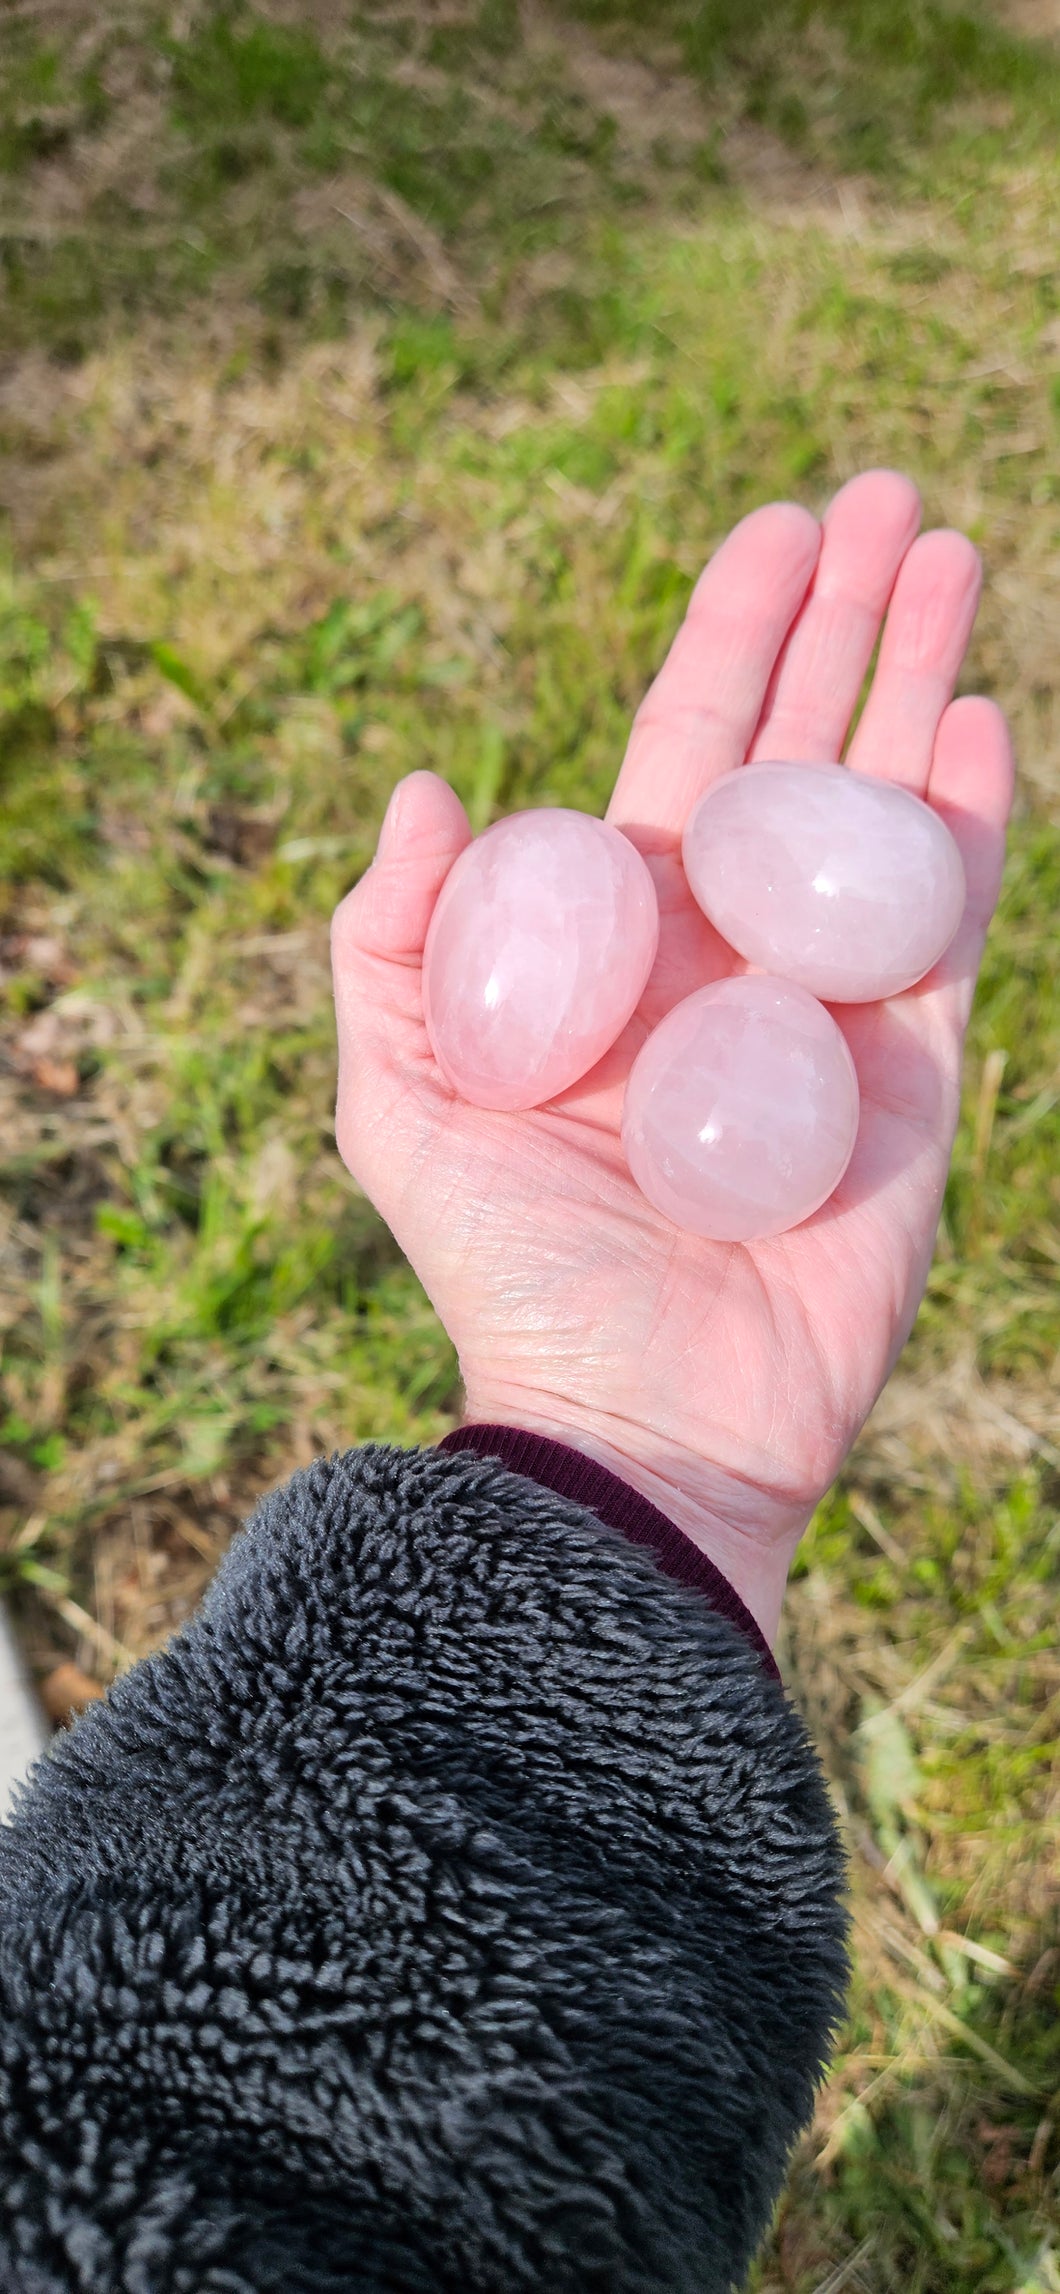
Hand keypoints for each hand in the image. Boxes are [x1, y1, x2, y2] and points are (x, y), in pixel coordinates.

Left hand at [331, 471, 1013, 1643]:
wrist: (635, 1416)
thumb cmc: (509, 1267)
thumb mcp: (400, 1098)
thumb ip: (391, 941)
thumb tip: (430, 784)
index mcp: (623, 934)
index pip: (687, 743)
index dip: (734, 630)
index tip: (782, 523)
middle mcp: (734, 947)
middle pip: (802, 747)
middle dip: (849, 618)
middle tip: (898, 495)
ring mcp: (831, 1004)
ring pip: (887, 807)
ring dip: (923, 679)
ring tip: (960, 554)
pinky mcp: (912, 1078)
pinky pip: (950, 929)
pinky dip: (972, 827)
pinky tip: (982, 725)